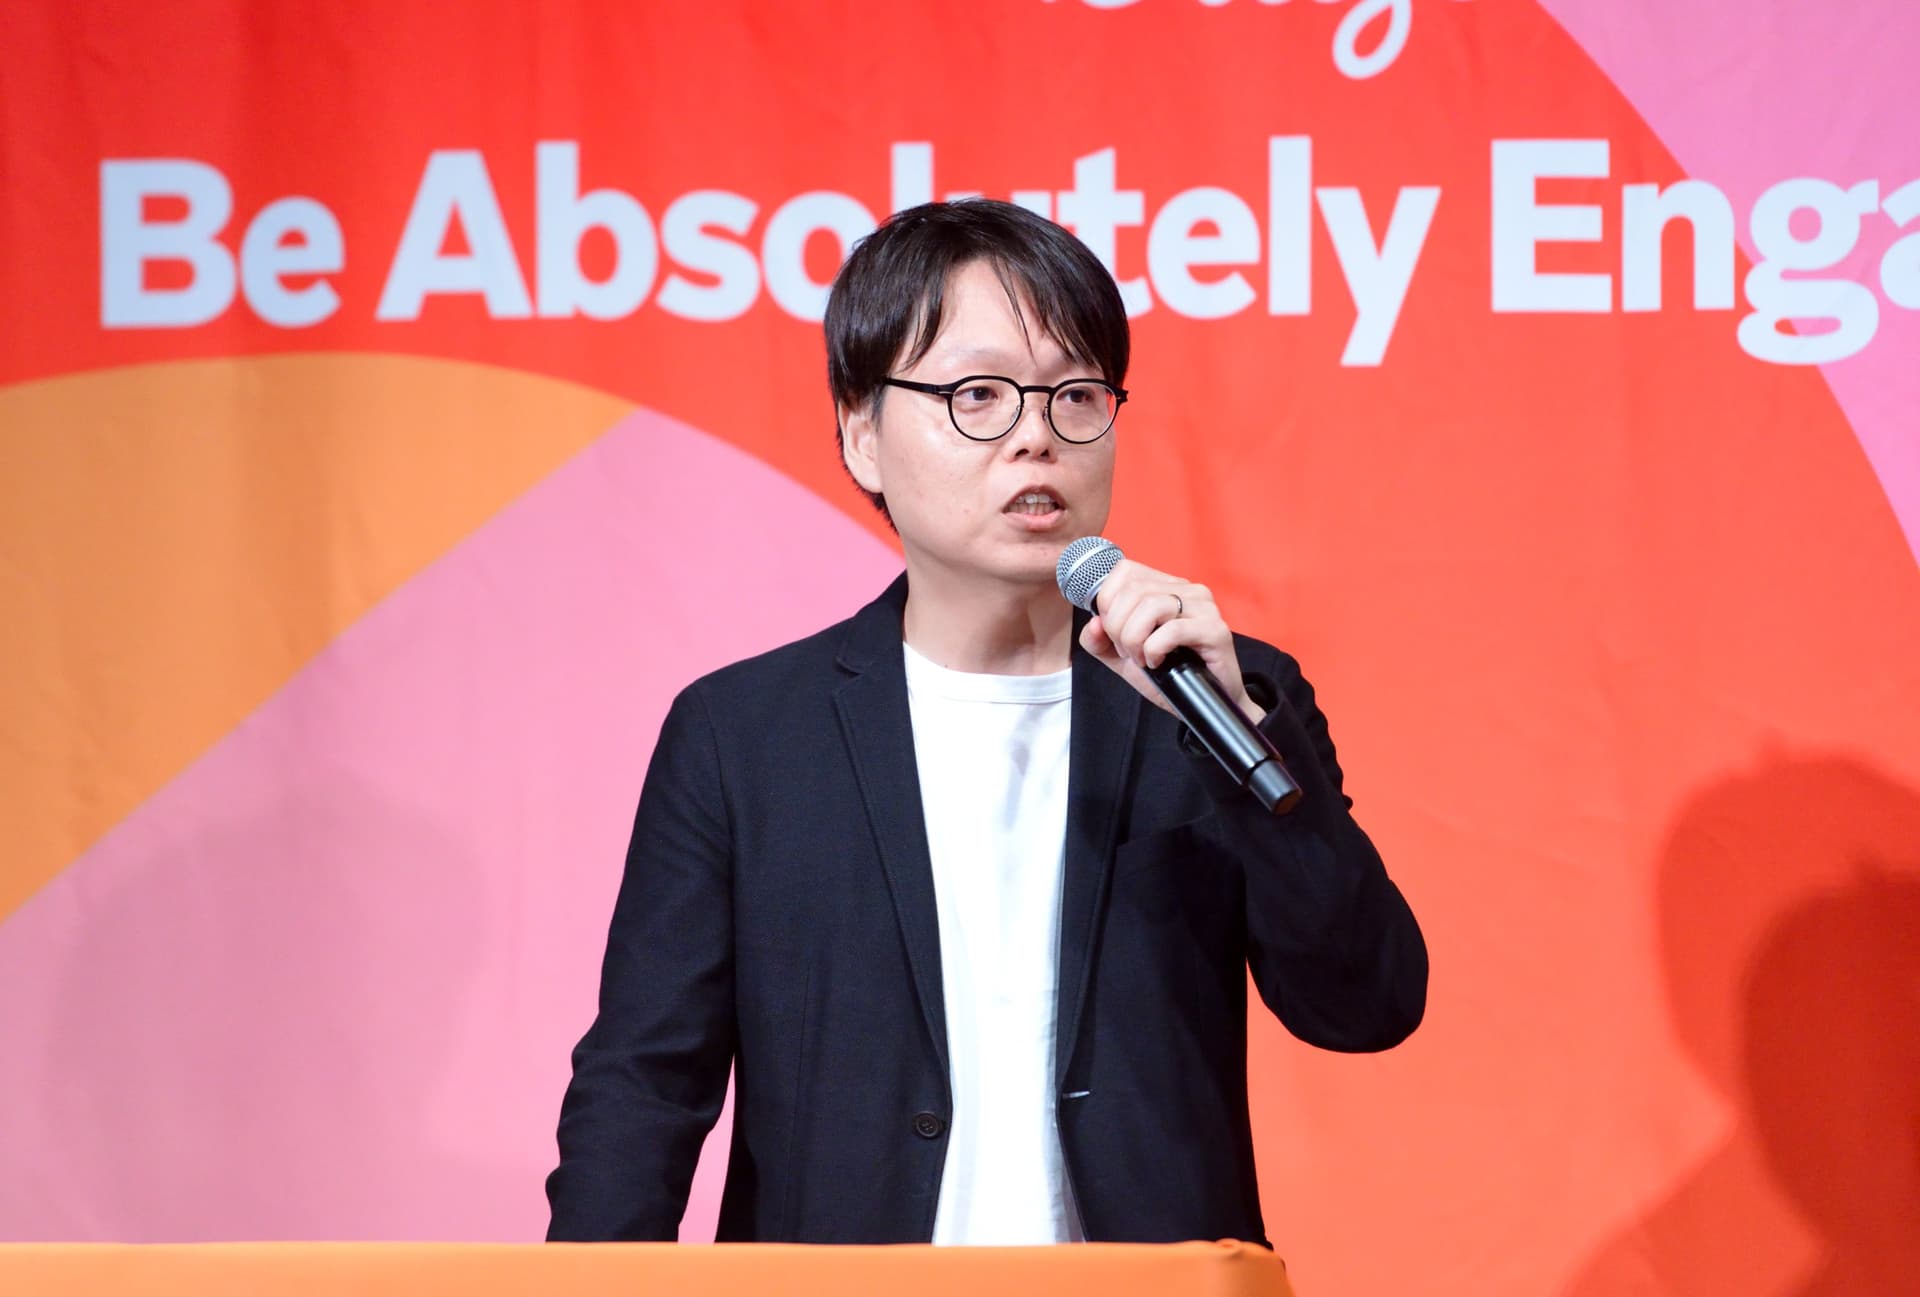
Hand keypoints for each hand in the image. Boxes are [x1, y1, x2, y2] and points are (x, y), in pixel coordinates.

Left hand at [1077, 558, 1264, 725]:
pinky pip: (1171, 630)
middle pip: (1132, 591)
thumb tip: (1093, 624)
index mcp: (1165, 586)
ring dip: (1134, 639)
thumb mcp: (1122, 658)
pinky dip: (1154, 650)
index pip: (1124, 571)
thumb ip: (1099, 641)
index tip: (1113, 633)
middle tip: (1128, 652)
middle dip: (1118, 627)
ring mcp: (1204, 607)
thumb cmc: (1169, 675)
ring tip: (1141, 658)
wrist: (1201, 704)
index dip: (1107, 603)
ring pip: (1150, 606)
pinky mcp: (1215, 629)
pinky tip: (1158, 663)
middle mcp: (1186, 589)